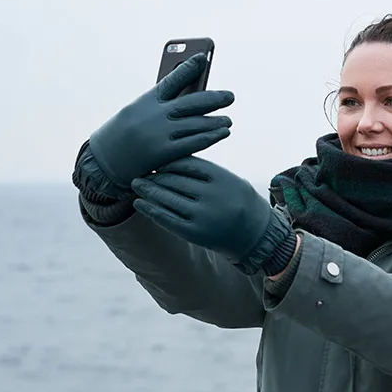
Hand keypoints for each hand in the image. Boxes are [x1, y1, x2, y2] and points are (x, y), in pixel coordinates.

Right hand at [86, 53, 233, 196]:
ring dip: (216, 121)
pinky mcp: (163, 152)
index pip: (171, 79)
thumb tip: (194, 100)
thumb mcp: (138, 113)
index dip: (188, 67)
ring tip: (228, 120)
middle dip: (213, 99)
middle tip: (230, 97)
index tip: (203, 58)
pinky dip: (211, 137)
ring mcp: (159, 133)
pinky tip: (222, 133)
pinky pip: (193, 142)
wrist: (103, 162)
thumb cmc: (124, 135)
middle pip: (191, 103)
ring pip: (196, 124)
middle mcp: (154, 114)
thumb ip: (162, 106)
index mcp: (146, 100)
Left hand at [130, 156, 294, 274]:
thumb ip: (203, 170)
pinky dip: (150, 209)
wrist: (255, 233)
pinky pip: (166, 219)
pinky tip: (139, 203)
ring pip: (167, 198)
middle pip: (174, 180)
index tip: (155, 158)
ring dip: (148, 190)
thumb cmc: (237, 200)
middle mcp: (212, 196)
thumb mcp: (227, 179)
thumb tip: (169, 159)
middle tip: (139, 170)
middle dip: (154, 175)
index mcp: (221, 177)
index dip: (167, 161)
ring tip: (136, 184)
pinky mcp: (194, 233)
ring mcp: (202, 215)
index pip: (186, 163)